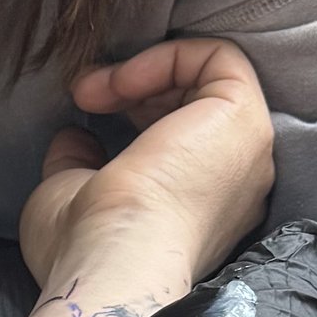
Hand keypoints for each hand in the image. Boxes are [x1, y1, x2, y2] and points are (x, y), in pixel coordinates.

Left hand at [19, 38, 275, 295]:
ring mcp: (247, 149)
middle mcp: (237, 181)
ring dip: (145, 71)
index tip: (85, 113)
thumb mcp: (69, 200)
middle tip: (86, 96)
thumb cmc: (88, 249)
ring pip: (210, 79)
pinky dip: (166, 56)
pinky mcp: (243, 116)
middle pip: (199, 106)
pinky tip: (122, 81)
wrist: (113, 260)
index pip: (184, 140)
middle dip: (139, 88)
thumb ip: (79, 164)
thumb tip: (75, 139)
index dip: (135, 111)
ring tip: (93, 90)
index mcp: (205, 208)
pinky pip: (218, 57)